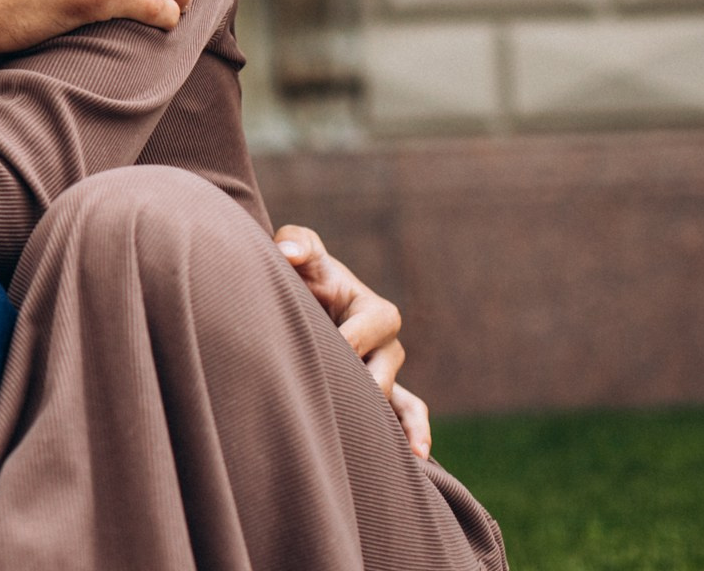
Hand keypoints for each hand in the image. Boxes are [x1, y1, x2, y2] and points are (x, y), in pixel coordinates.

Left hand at [277, 224, 430, 458]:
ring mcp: (387, 371)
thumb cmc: (304, 272)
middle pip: (385, 368)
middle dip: (368, 382)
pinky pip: (408, 413)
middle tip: (349, 401)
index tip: (334, 349)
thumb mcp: (300, 251)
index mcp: (373, 308)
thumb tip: (287, 252)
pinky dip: (415, 433)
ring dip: (403, 423)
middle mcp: (386, 343)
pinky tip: (417, 460)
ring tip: (408, 451)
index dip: (352, 338)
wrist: (302, 298)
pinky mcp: (381, 393)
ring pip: (400, 398)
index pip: (370, 325)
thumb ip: (296, 243)